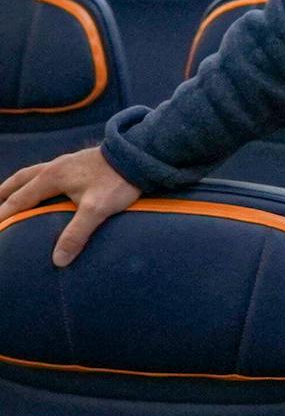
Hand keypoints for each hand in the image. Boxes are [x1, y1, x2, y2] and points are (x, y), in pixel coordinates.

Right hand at [0, 146, 139, 265]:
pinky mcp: (78, 162)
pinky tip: (43, 187)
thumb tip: (57, 260)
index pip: (20, 199)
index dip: (4, 214)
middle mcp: (54, 166)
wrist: (140, 155)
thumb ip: (76, 233)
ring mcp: (67, 162)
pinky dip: (35, 180)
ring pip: (33, 173)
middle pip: (20, 181)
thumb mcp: (97, 209)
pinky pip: (47, 171)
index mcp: (52, 177)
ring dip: (18, 184)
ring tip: (9, 194)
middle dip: (4, 194)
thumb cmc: (118, 181)